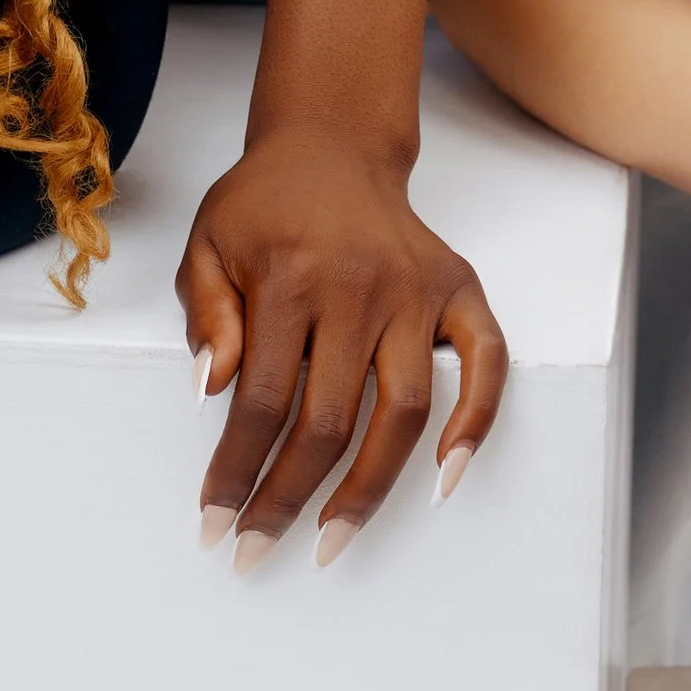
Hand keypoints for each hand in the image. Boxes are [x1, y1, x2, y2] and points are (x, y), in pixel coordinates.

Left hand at [177, 124, 507, 566]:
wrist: (331, 143)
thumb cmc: (265, 203)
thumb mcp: (207, 243)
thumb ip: (205, 314)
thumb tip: (212, 389)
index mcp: (289, 275)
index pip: (261, 400)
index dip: (236, 471)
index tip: (216, 519)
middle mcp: (359, 285)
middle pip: (329, 422)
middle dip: (287, 498)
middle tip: (258, 547)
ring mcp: (415, 288)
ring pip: (404, 412)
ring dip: (369, 489)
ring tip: (333, 538)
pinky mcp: (457, 288)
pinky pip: (486, 362)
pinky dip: (476, 421)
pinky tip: (445, 477)